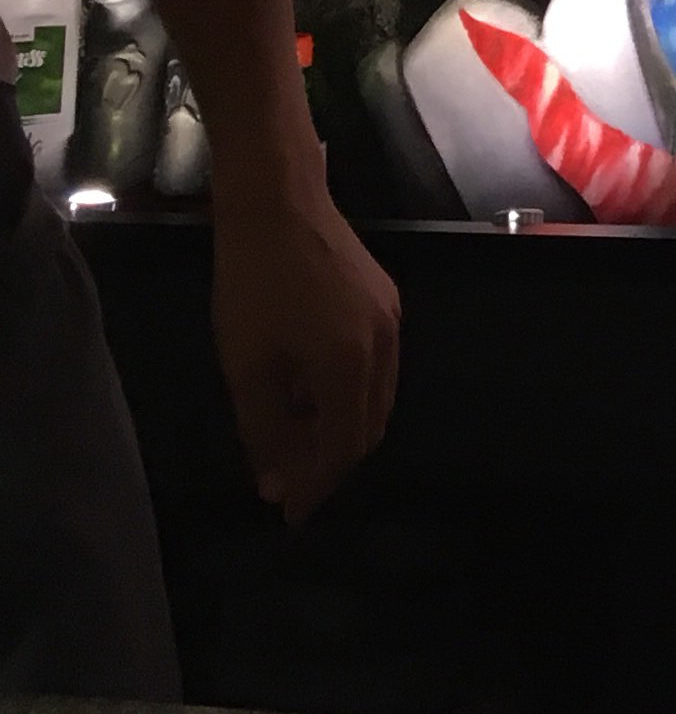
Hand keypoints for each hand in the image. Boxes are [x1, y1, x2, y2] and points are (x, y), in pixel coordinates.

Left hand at [209, 171, 401, 521]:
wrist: (277, 201)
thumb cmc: (253, 285)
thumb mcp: (246, 367)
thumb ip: (265, 431)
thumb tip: (277, 484)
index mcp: (350, 367)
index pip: (342, 449)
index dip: (315, 485)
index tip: (286, 512)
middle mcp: (385, 347)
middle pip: (368, 428)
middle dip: (331, 462)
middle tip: (289, 480)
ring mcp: (391, 319)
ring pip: (376, 397)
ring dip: (341, 428)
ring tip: (296, 439)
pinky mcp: (385, 299)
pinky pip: (377, 366)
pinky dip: (349, 394)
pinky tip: (312, 390)